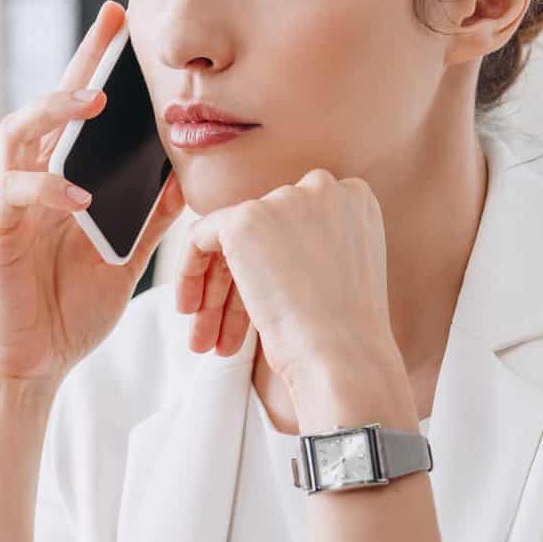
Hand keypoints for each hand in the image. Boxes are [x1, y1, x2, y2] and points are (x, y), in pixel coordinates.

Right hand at [0, 0, 187, 388]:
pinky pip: (14, 193)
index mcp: (66, 183)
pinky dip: (48, 188)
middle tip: (110, 28)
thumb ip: (151, 218)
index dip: (99, 68)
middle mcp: (36, 184)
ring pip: (19, 134)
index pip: (83, 117)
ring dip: (54, 110)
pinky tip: (80, 197)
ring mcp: (14, 205)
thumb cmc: (70, 312)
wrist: (35, 365)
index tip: (124, 27)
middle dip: (80, 64)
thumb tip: (188, 178)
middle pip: (50, 107)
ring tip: (94, 100)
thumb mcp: (126, 260)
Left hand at [175, 170, 408, 412]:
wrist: (342, 352)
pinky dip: (190, 272)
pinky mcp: (245, 220)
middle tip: (224, 333)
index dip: (271, 268)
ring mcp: (283, 201)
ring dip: (215, 291)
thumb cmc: (346, 335)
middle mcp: (322, 189)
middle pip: (262, 234)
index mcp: (352, 201)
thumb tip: (273, 261)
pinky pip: (201, 236)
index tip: (257, 308)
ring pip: (231, 239)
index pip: (293, 228)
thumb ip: (314, 251)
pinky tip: (192, 309)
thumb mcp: (340, 277)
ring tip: (205, 339)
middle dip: (237, 286)